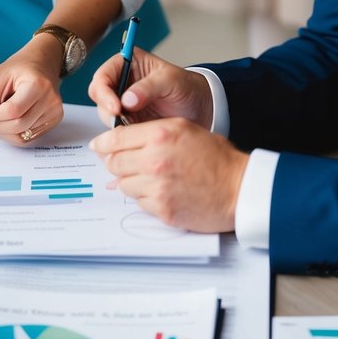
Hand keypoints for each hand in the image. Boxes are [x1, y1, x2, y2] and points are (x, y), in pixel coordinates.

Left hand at [0, 35, 63, 145]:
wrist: (42, 63)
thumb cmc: (20, 67)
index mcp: (38, 84)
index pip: (12, 111)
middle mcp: (50, 100)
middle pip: (18, 126)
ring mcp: (55, 112)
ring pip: (23, 136)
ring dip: (6, 132)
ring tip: (3, 116)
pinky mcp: (54, 121)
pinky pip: (29, 138)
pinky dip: (15, 133)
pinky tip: (14, 120)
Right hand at [88, 47, 211, 127]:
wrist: (200, 107)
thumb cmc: (186, 86)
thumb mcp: (171, 80)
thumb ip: (149, 87)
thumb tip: (127, 99)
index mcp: (126, 63)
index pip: (103, 76)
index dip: (104, 91)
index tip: (116, 106)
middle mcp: (120, 81)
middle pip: (99, 96)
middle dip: (108, 109)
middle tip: (122, 120)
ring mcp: (123, 102)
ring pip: (106, 114)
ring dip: (116, 122)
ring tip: (137, 126)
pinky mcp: (128, 120)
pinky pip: (117, 128)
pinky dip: (124, 133)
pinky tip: (138, 134)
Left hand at [90, 118, 247, 232]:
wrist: (239, 189)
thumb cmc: (215, 157)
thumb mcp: (182, 128)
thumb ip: (148, 132)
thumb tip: (115, 144)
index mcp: (159, 135)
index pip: (114, 139)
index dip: (102, 143)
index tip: (98, 146)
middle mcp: (154, 160)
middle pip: (113, 163)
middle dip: (116, 163)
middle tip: (128, 163)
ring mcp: (157, 187)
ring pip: (122, 184)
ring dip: (131, 181)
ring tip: (152, 177)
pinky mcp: (162, 209)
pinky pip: (138, 203)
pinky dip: (145, 197)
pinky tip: (162, 191)